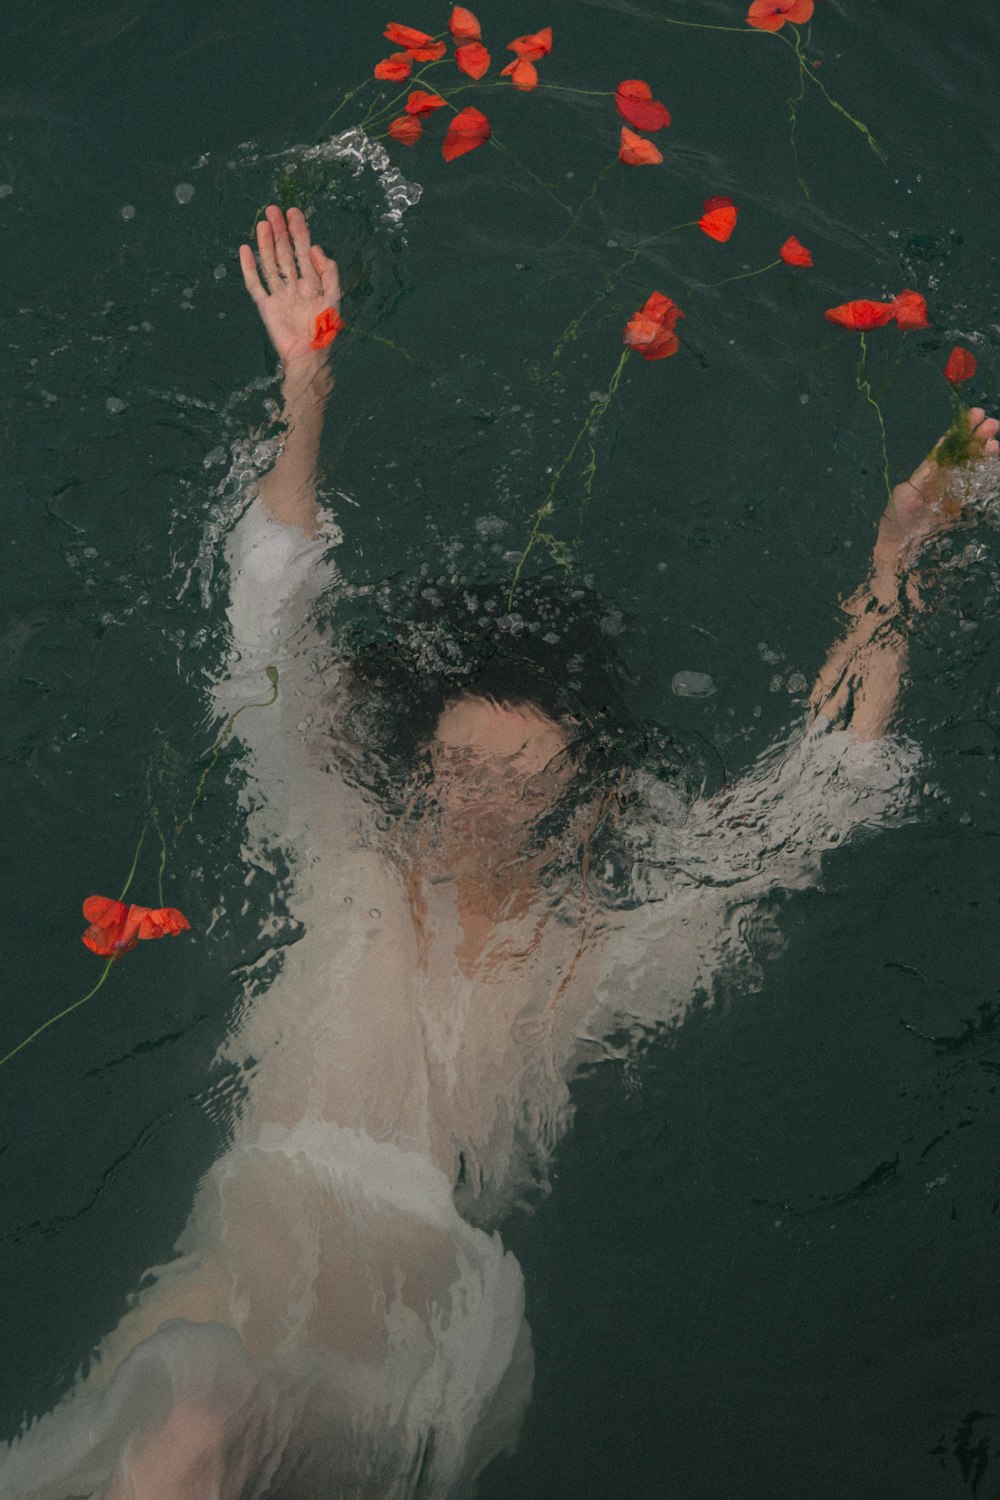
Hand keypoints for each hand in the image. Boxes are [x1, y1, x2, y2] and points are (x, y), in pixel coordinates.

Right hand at [239, 205, 340, 374]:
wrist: (308, 355)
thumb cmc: (324, 329)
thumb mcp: (334, 298)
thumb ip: (329, 273)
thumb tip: (316, 248)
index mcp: (311, 283)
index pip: (303, 251)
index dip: (299, 231)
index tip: (293, 212)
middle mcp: (293, 285)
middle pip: (284, 253)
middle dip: (280, 231)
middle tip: (273, 210)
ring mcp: (278, 295)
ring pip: (270, 264)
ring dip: (266, 244)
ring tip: (262, 224)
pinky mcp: (266, 306)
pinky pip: (255, 284)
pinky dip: (249, 268)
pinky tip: (245, 250)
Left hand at [877, 406, 998, 570]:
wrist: (898, 550)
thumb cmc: (896, 519)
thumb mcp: (906, 492)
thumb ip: (926, 474)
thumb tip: (942, 457)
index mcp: (930, 471)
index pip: (950, 446)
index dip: (963, 430)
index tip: (976, 415)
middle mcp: (945, 479)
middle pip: (967, 454)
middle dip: (980, 438)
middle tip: (993, 425)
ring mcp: (956, 494)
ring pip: (976, 469)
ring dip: (987, 454)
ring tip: (995, 444)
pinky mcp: (964, 511)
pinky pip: (980, 491)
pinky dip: (990, 478)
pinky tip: (996, 466)